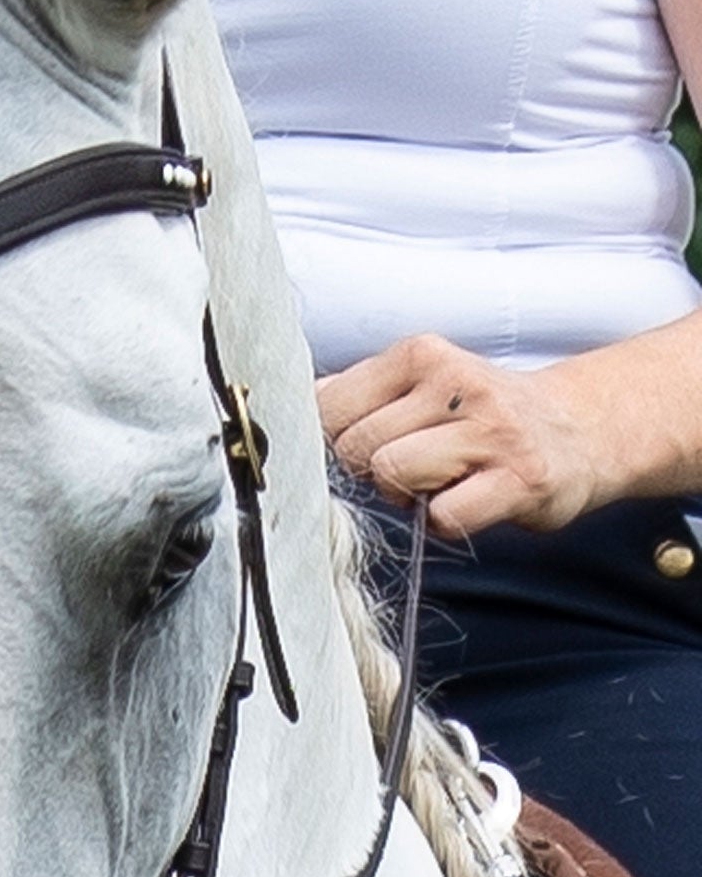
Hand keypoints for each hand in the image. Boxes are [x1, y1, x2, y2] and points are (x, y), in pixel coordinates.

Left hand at [316, 333, 605, 537]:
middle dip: (371, 470)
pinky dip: (445, 522)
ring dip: (407, 496)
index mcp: (421, 354)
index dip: (336, 439)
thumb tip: (298, 401)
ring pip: (392, 474)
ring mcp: (490, 430)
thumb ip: (361, 390)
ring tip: (441, 482)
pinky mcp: (519, 480)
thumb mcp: (423, 380)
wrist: (579, 428)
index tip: (367, 446)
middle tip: (414, 468)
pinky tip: (469, 502)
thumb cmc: (482, 413)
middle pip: (355, 447)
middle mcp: (455, 383)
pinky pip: (443, 516)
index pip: (329, 406)